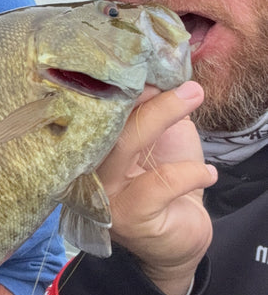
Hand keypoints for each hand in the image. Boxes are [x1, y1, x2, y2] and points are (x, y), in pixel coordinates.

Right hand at [97, 81, 216, 294]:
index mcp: (91, 144)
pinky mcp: (129, 217)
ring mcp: (103, 194)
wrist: (179, 236)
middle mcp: (87, 167)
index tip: (147, 58)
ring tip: (193, 98)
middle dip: (145, 93)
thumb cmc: (168, 180)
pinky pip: (160, 183)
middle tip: (182, 81)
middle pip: (106, 118)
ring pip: (126, 143)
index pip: (94, 104)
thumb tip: (156, 67)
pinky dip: (190, 172)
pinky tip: (208, 173)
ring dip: (163, 116)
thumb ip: (152, 106)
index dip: (118, 80)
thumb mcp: (161, 135)